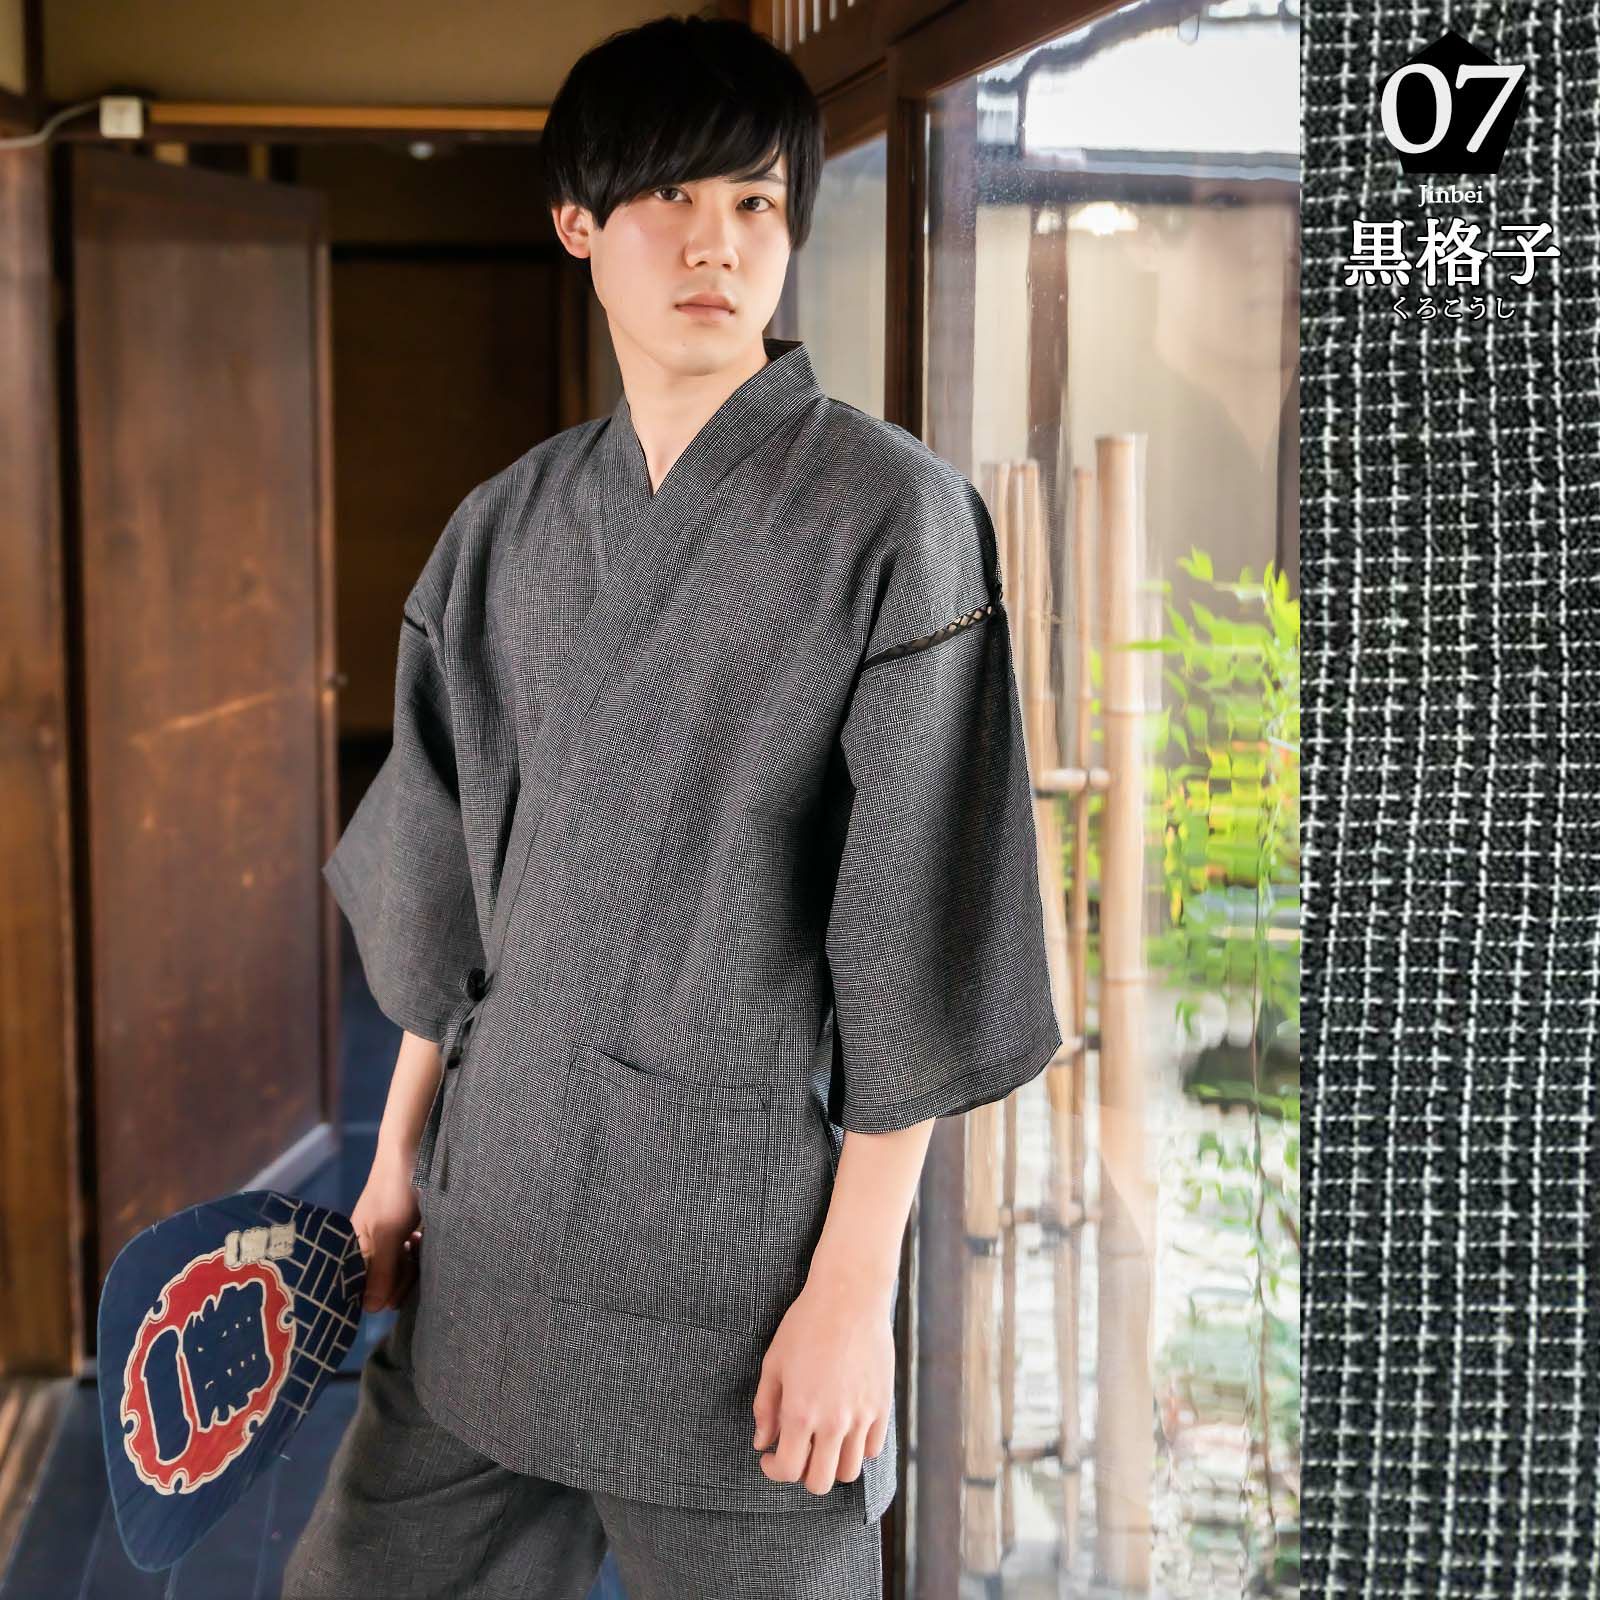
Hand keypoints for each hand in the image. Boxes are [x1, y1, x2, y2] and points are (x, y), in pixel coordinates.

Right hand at [351, 1145, 422, 1312]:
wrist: (412, 1149)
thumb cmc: (394, 1190)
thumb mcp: (388, 1233)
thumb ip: (381, 1270)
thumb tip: (371, 1310)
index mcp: (353, 1248)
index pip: (360, 1289)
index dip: (379, 1295)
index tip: (398, 1291)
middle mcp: (368, 1246)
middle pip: (383, 1283)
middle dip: (401, 1280)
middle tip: (413, 1259)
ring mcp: (388, 1238)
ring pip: (400, 1270)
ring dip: (413, 1266)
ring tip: (420, 1244)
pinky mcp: (405, 1229)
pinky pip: (412, 1255)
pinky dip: (420, 1253)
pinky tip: (425, 1239)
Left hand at [751, 1269, 893, 1493]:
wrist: (849, 1297)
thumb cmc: (805, 1325)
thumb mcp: (774, 1363)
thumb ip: (765, 1408)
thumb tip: (763, 1442)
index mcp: (800, 1412)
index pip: (788, 1470)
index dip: (774, 1470)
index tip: (771, 1457)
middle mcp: (833, 1422)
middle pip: (820, 1482)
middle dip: (803, 1474)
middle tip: (797, 1451)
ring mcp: (861, 1416)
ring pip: (849, 1471)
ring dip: (832, 1463)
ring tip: (822, 1441)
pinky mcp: (882, 1406)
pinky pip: (872, 1449)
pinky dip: (857, 1448)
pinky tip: (845, 1428)